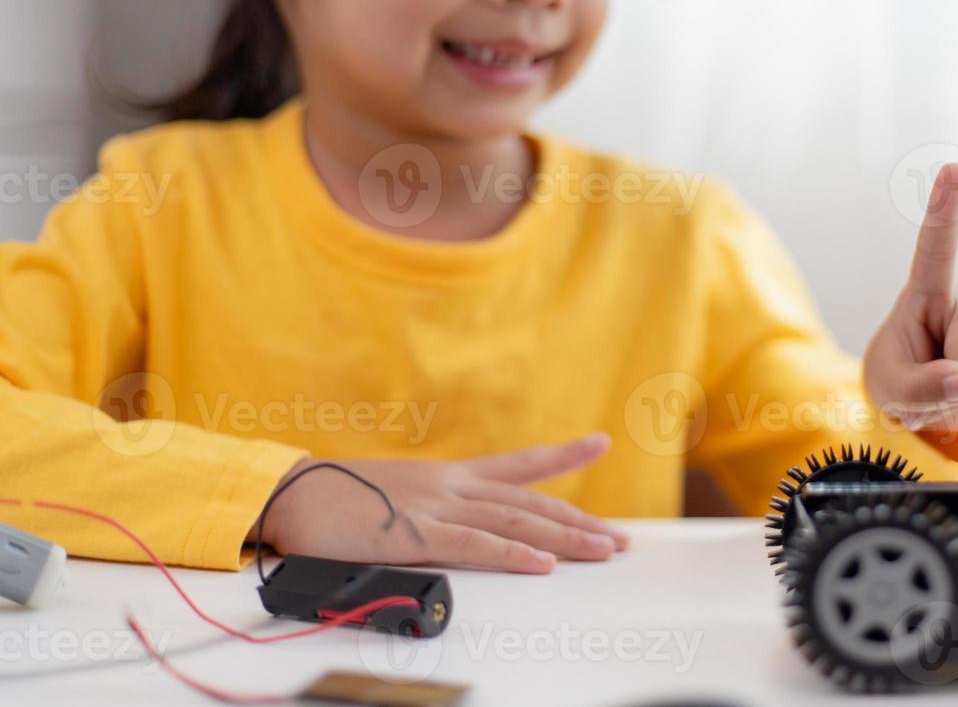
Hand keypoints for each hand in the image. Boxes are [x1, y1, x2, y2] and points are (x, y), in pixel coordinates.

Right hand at [256, 432, 629, 573]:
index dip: (562, 456)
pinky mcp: (415, 534)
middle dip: (580, 521)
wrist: (289, 495)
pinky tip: (543, 564)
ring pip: (515, 522)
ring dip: (565, 539)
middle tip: (620, 538)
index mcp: (448, 478)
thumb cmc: (335, 502)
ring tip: (604, 550)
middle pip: (530, 503)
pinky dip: (513, 554)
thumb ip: (432, 517)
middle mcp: (451, 487)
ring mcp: (436, 508)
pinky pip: (474, 546)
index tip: (599, 442)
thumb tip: (459, 538)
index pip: (518, 464)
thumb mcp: (396, 501)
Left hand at [863, 163, 957, 430]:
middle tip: (931, 390)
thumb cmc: (898, 374)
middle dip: (949, 395)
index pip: (937, 248)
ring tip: (951, 393)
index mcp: (929, 291)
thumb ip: (916, 389)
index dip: (946, 209)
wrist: (926, 394)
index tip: (953, 167)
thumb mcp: (889, 388)